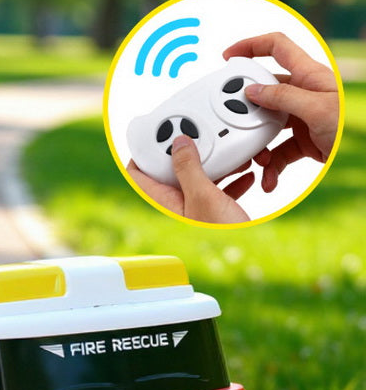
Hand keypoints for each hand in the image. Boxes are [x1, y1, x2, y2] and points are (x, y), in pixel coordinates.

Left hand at [128, 136, 251, 223]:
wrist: (251, 257)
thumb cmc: (222, 234)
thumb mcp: (203, 197)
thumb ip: (189, 170)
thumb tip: (177, 144)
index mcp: (165, 200)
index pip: (138, 174)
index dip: (140, 153)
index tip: (149, 132)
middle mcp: (177, 202)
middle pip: (172, 169)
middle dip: (184, 150)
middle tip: (193, 132)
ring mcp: (196, 205)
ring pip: (199, 175)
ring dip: (213, 161)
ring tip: (225, 149)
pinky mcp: (215, 209)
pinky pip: (219, 186)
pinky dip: (231, 177)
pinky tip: (245, 172)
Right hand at [222, 32, 339, 191]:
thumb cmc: (353, 126)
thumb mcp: (317, 108)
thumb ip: (282, 96)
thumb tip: (252, 91)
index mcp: (309, 75)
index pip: (277, 47)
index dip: (251, 46)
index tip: (229, 56)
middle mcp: (304, 93)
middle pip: (264, 93)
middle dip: (247, 111)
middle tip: (236, 122)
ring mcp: (302, 117)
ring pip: (268, 124)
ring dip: (258, 144)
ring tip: (257, 159)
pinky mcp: (303, 139)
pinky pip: (279, 149)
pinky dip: (272, 164)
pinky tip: (269, 176)